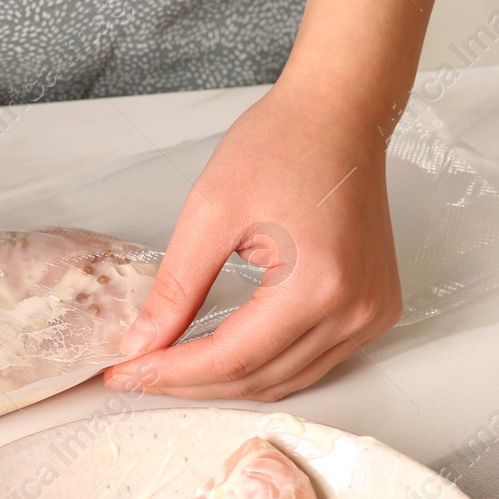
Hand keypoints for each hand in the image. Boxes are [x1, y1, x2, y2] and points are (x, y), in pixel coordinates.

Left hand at [103, 84, 401, 400]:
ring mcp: (370, 314)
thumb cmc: (282, 144)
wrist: (338, 114)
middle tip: (138, 373)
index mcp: (317, 285)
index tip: (125, 373)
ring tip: (172, 368)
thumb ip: (175, 289)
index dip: (172, 372)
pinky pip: (311, 363)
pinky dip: (263, 368)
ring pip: (284, 382)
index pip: (231, 359)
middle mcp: (353, 310)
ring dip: (226, 384)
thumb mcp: (210, 212)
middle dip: (191, 384)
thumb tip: (141, 346)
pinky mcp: (373, 311)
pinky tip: (222, 356)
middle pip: (257, 380)